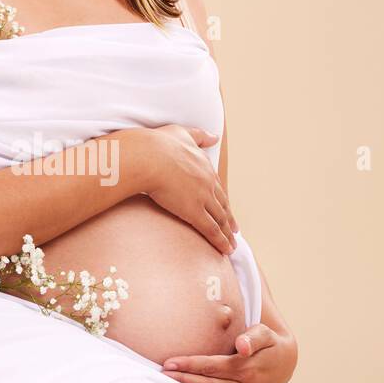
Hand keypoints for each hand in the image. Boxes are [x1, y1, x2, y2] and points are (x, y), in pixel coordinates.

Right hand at [126, 124, 237, 254]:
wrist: (149, 156)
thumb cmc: (159, 144)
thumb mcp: (182, 133)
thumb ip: (199, 136)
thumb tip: (214, 136)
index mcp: (204, 166)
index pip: (216, 186)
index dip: (221, 198)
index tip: (225, 207)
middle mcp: (208, 182)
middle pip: (222, 204)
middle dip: (229, 218)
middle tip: (234, 230)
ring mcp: (203, 198)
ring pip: (220, 219)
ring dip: (227, 233)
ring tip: (231, 245)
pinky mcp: (194, 212)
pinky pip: (211, 230)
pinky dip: (220, 241)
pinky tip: (225, 249)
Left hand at [161, 324, 297, 382]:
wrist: (286, 364)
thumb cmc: (270, 343)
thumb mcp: (266, 334)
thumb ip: (253, 337)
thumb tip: (242, 346)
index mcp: (248, 368)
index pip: (212, 366)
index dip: (190, 365)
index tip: (169, 362)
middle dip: (182, 379)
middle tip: (160, 375)